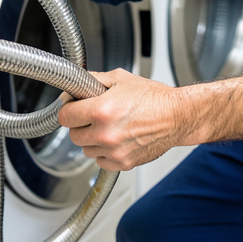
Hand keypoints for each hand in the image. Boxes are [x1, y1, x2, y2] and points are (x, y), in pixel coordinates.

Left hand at [58, 69, 181, 171]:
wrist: (177, 116)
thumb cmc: (153, 97)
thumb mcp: (120, 78)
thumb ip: (93, 80)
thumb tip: (75, 86)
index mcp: (101, 110)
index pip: (65, 116)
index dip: (69, 108)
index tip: (74, 106)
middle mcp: (105, 133)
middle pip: (73, 135)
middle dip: (80, 124)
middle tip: (93, 115)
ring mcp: (114, 151)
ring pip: (85, 149)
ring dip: (92, 139)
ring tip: (109, 126)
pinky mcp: (123, 163)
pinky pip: (100, 160)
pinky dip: (104, 152)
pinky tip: (116, 138)